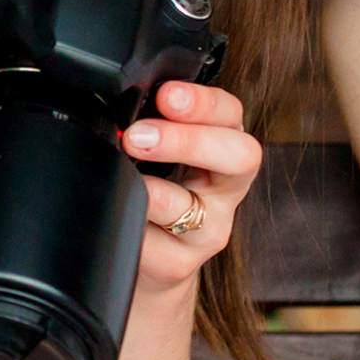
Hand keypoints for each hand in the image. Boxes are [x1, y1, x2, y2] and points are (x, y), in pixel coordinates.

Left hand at [121, 80, 262, 290]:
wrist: (153, 254)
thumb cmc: (158, 185)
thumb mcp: (163, 148)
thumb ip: (154, 122)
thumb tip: (122, 100)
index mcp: (224, 144)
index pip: (230, 114)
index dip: (202, 103)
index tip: (167, 96)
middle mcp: (227, 186)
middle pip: (239, 158)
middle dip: (188, 142)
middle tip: (138, 137)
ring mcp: (209, 228)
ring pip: (193, 209)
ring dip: (157, 193)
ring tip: (130, 180)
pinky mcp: (181, 264)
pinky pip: (156, 247)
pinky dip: (134, 228)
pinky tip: (121, 217)